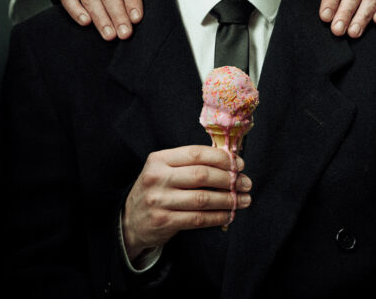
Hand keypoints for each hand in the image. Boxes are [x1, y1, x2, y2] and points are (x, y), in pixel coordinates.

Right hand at [122, 146, 251, 260]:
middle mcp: (158, 177)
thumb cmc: (156, 189)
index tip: (239, 164)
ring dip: (228, 199)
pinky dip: (218, 217)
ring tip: (243, 199)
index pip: (196, 154)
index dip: (221, 158)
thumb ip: (189, 163)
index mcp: (159, 159)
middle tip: (245, 183)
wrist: (130, 220)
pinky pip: (198, 219)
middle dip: (229, 179)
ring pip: (203, 199)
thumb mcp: (164, 169)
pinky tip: (229, 214)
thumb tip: (229, 161)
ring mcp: (159, 200)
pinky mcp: (164, 221)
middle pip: (201, 175)